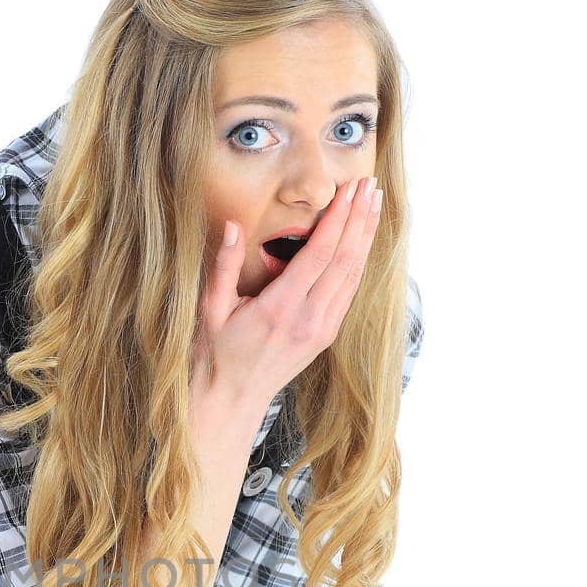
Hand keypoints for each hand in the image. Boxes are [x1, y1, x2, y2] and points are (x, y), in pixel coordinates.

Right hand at [193, 174, 383, 407]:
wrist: (230, 400)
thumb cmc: (215, 354)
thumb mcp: (211, 309)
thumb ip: (224, 266)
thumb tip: (233, 227)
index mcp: (279, 308)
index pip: (320, 254)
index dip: (339, 219)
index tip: (349, 190)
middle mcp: (308, 320)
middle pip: (345, 260)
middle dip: (360, 219)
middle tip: (370, 186)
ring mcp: (321, 330)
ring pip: (353, 275)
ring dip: (366, 237)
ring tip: (374, 204)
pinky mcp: (326, 336)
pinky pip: (349, 292)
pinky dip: (359, 262)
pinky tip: (363, 241)